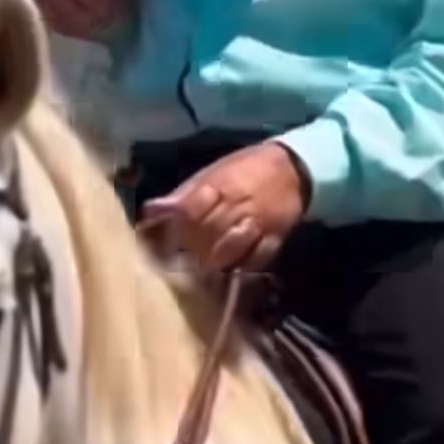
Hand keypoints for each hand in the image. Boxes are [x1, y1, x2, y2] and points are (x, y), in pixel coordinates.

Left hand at [138, 143, 309, 273]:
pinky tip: (227, 274)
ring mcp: (258, 224)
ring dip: (212, 261)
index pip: (191, 209)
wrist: (293, 169)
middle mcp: (238, 206)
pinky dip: (240, 269)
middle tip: (176, 261)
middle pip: (209, 232)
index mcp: (219, 186)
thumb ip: (183, 194)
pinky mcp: (275, 239)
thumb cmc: (243, 169)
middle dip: (190, 248)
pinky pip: (257, 259)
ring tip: (198, 271)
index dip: (175, 226)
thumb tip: (150, 210)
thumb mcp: (211, 173)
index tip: (161, 239)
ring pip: (231, 248)